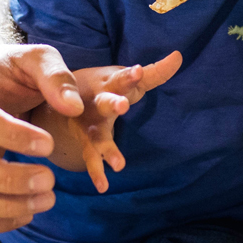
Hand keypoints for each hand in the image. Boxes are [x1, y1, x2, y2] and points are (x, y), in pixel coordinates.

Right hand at [0, 43, 84, 232]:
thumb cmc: (12, 70)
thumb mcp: (37, 58)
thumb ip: (57, 76)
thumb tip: (74, 107)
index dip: (13, 136)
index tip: (48, 146)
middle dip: (8, 181)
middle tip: (51, 180)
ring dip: (6, 208)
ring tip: (48, 199)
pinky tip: (28, 211)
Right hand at [44, 52, 181, 191]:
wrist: (63, 96)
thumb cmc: (106, 85)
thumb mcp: (128, 77)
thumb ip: (155, 72)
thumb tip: (179, 55)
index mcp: (109, 84)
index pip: (122, 78)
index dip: (130, 75)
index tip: (138, 71)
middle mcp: (96, 102)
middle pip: (104, 102)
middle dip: (112, 103)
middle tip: (123, 106)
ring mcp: (88, 124)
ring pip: (96, 136)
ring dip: (106, 149)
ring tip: (119, 164)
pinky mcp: (85, 141)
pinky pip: (90, 158)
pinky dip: (96, 172)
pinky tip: (103, 187)